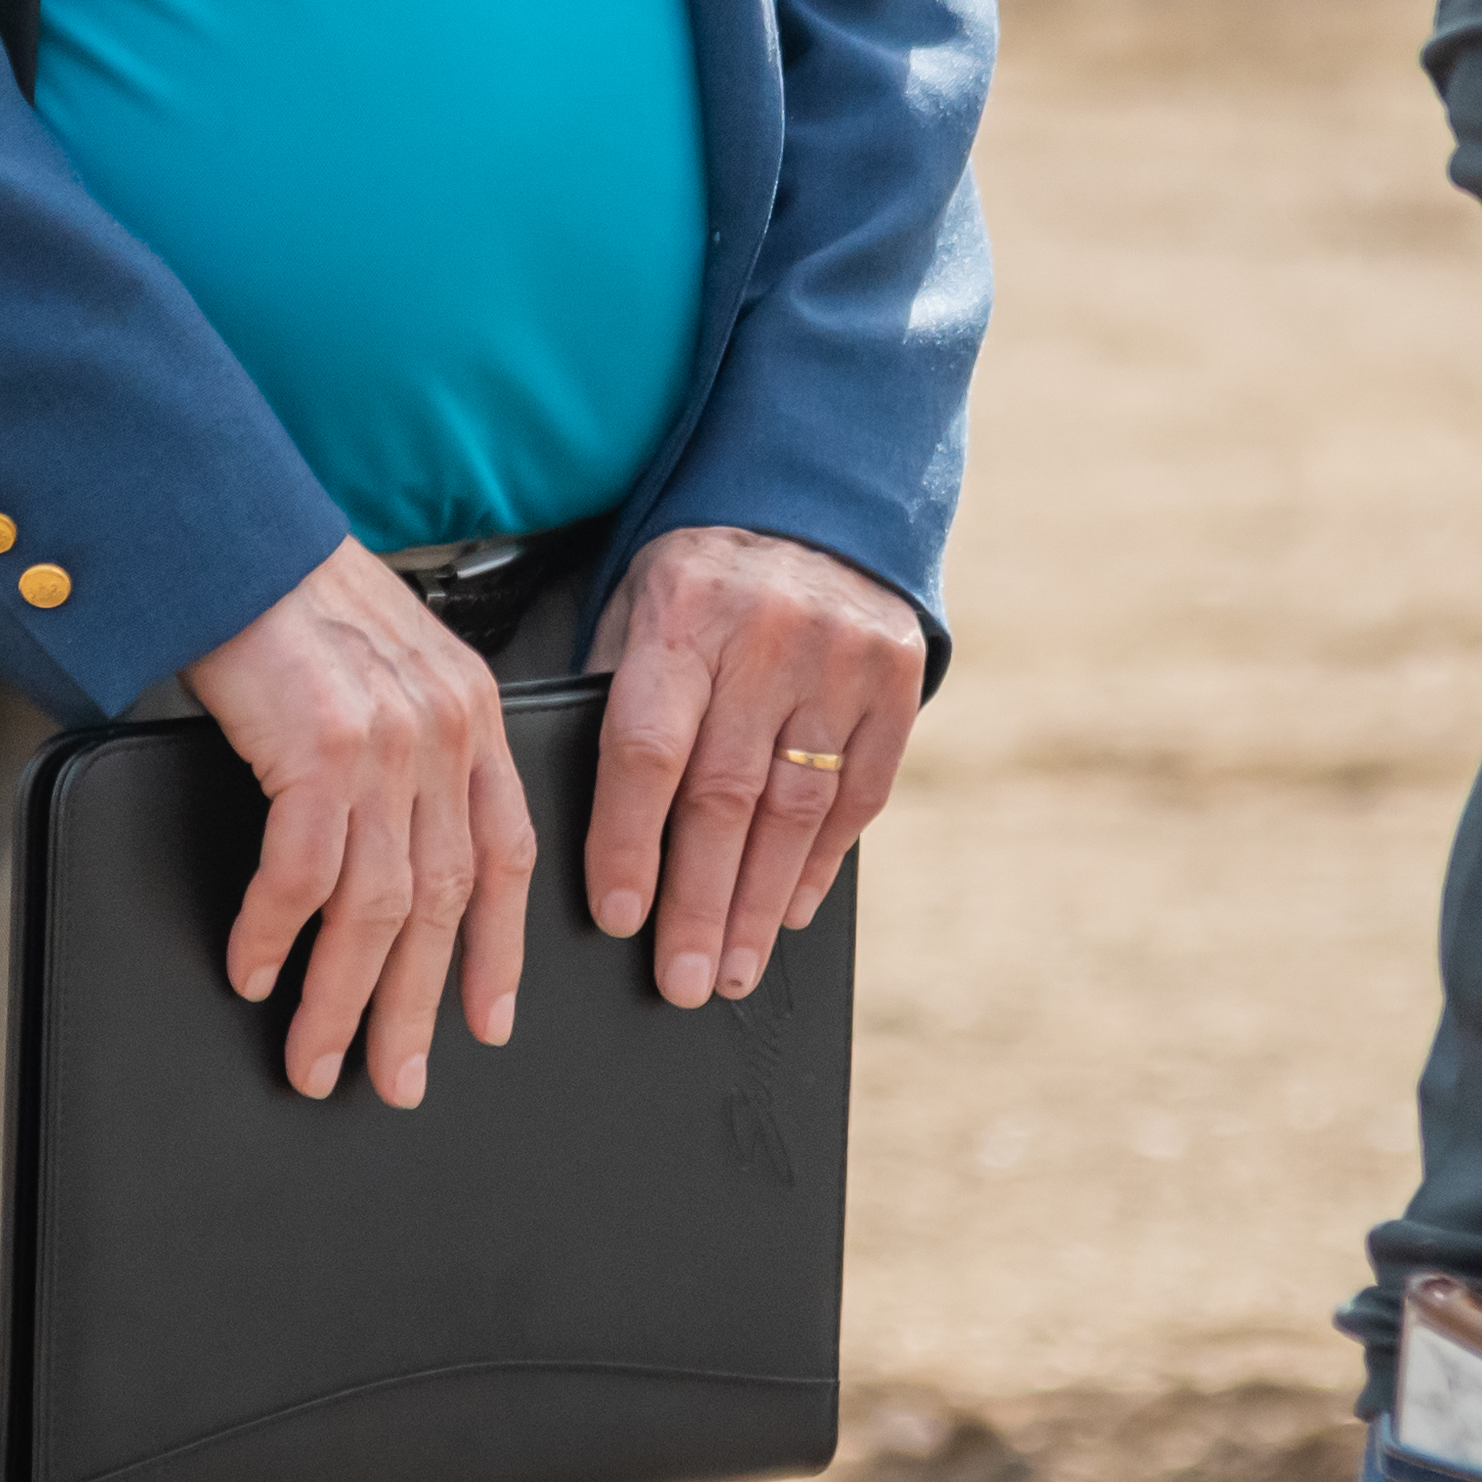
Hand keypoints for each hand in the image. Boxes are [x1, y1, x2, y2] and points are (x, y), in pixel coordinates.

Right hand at [174, 540, 526, 1106]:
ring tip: (316, 1055)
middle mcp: (445, 730)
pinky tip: (253, 969)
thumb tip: (386, 842)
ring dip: (343, 997)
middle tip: (396, 1075)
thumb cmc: (290, 593)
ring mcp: (387, 741)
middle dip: (417, 1005)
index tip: (488, 1017)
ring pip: (377, 907)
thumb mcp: (387, 662)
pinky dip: (276, 935)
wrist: (231, 533)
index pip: (506, 853)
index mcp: (470, 711)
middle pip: (445, 901)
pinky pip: (301, 876)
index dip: (498, 947)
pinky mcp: (319, 746)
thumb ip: (410, 741)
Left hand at [585, 526, 923, 1009]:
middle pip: (726, 796)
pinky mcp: (896, 681)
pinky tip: (788, 912)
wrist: (814, 500)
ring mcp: (839, 661)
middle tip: (683, 981)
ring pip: (795, 808)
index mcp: (680, 617)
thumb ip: (617, 697)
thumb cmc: (698, 580)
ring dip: (760, 903)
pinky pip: (860, 794)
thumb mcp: (636, 607)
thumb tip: (585, 832)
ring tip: (733, 971)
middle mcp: (765, 638)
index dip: (630, 842)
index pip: (648, 749)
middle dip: (700, 903)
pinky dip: (822, 863)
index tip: (618, 918)